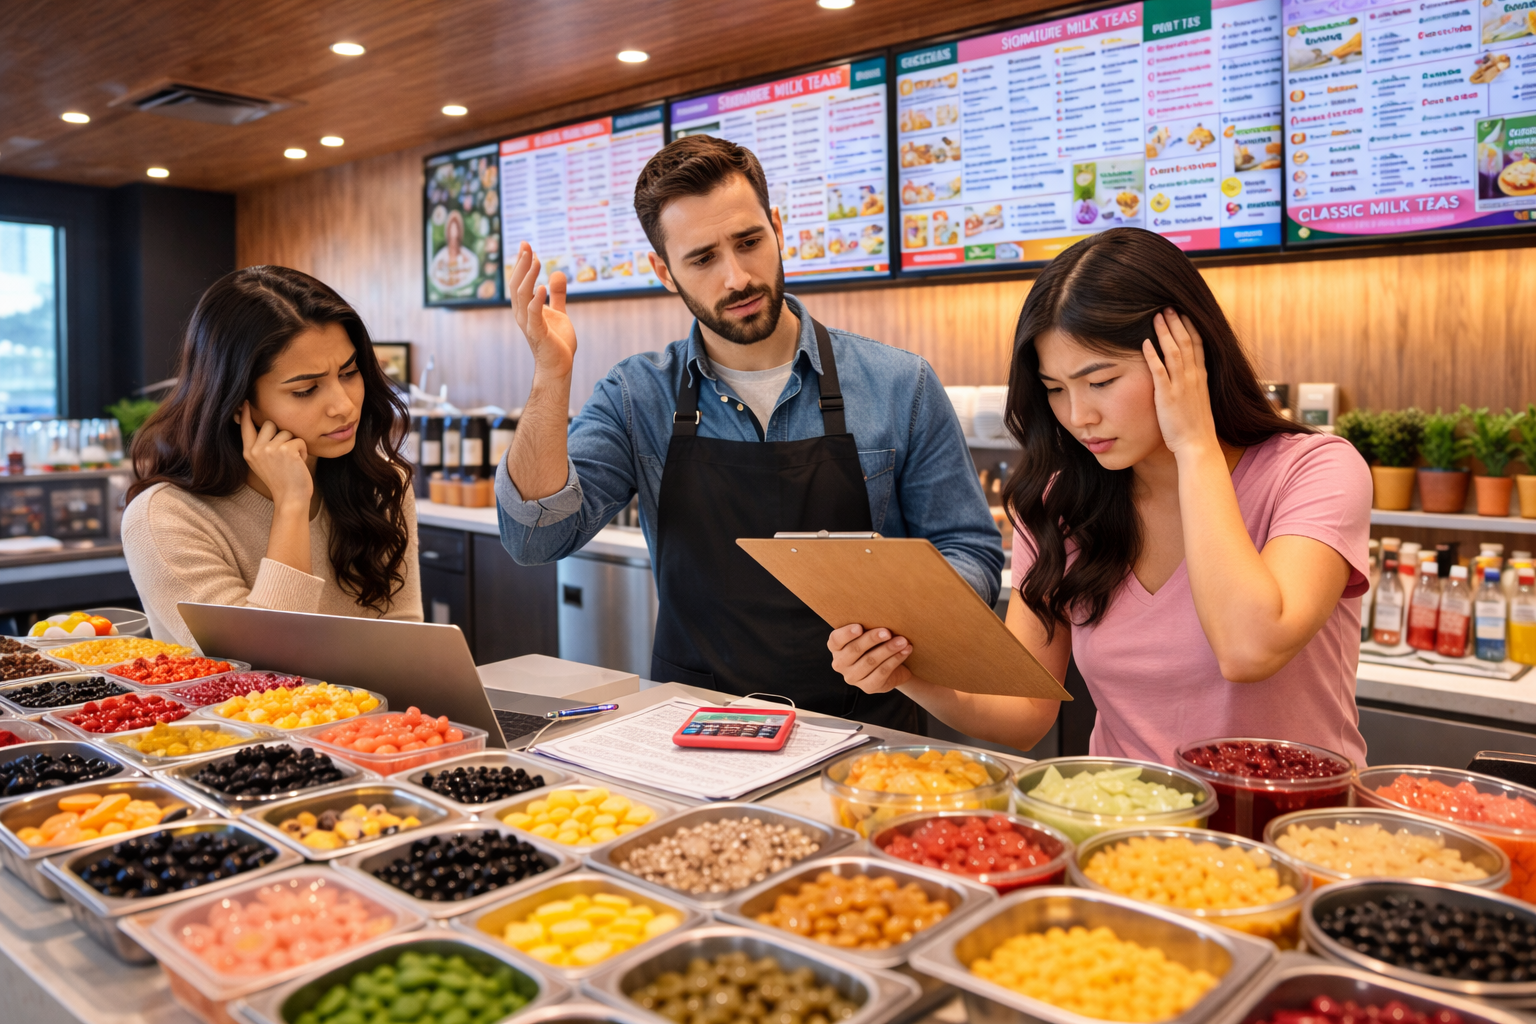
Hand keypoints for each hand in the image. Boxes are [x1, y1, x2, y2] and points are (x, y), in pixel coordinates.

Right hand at [239, 403, 311, 509]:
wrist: (290, 498)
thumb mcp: (263, 464)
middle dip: (281, 434)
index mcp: (249, 452)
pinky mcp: (286, 450)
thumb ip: (261, 446)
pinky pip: (299, 440)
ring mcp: (270, 449)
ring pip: (287, 432)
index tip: (245, 402)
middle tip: (285, 454)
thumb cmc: (282, 481)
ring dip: (294, 445)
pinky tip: (299, 464)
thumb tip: (266, 426)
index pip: (246, 428)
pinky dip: (303, 451)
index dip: (247, 414)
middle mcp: (256, 449)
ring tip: (292, 462)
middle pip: (270, 424)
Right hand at [510, 242, 576, 377]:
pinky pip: (533, 314)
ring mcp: (529, 323)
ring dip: (528, 276)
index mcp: (526, 308)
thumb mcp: (559, 313)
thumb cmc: (556, 342)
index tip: (527, 245)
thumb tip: (557, 273)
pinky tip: (543, 286)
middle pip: (517, 284)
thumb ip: (557, 295)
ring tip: (536, 260)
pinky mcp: (538, 333)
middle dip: (522, 264)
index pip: (520, 281)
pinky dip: (536, 299)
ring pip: (522, 295)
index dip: (522, 263)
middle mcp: (523, 314)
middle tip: (527, 246)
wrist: (559, 367)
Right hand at [828, 624, 912, 694]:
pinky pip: (882, 672)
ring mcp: (852, 677)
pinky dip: (895, 660)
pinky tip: (905, 651)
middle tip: (887, 632)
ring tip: (902, 641)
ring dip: (888, 649)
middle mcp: (840, 663)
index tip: (859, 627)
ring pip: (870, 661)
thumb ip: (868, 627)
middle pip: (854, 650)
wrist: (891, 668)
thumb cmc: (877, 645)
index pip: (835, 640)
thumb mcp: (869, 636)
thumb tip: (883, 614)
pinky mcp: (868, 687)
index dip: (846, 633)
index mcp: (836, 647)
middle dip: (872, 639)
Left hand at [1143, 308, 1218, 457]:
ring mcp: (1181, 386)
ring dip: (1165, 333)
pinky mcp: (1168, 396)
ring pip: (1174, 352)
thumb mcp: (1196, 400)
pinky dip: (1153, 356)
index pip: (1197, 345)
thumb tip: (1184, 377)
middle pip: (1186, 342)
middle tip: (1167, 306)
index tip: (1182, 313)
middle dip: (1176, 323)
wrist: (1198, 444)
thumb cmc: (1194, 426)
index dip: (1189, 327)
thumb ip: (1191, 385)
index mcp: (1200, 377)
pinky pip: (1160, 372)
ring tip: (1157, 316)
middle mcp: (1193, 377)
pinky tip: (1145, 343)